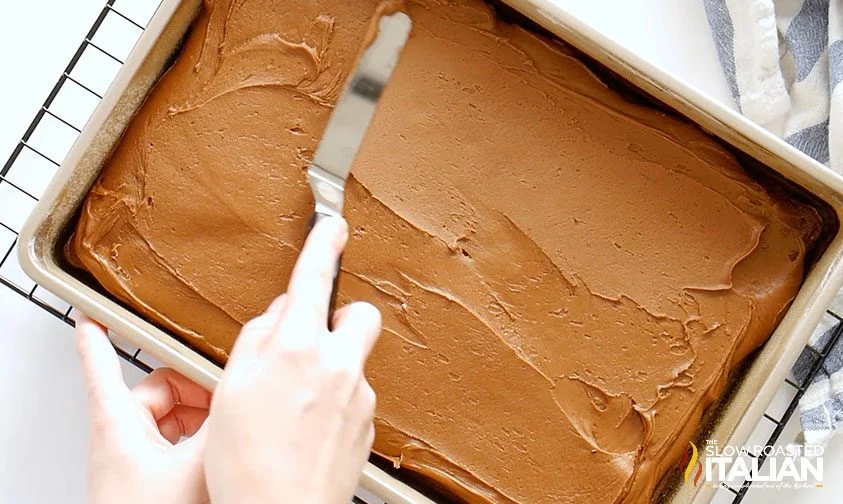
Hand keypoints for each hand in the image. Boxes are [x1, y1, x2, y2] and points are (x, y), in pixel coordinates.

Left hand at [75, 316, 211, 503]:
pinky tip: (221, 454)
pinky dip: (196, 443)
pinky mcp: (148, 482)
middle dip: (194, 390)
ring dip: (200, 419)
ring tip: (226, 430)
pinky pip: (173, 446)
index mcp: (119, 425)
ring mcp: (135, 462)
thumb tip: (251, 392)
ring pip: (170, 420)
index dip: (96, 337)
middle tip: (224, 394)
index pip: (99, 366)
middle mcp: (123, 440)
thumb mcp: (198, 464)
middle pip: (157, 392)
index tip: (91, 312)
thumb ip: (224, 423)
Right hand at [205, 217, 381, 503]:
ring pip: (353, 360)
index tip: (333, 225)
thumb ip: (258, 339)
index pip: (315, 279)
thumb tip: (280, 313)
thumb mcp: (230, 389)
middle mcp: (338, 366)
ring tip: (293, 406)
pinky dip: (335, 402)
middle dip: (341, 317)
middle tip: (312, 338)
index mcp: (298, 348)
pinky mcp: (367, 424)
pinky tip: (307, 427)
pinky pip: (354, 395)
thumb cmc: (246, 463)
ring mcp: (358, 396)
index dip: (324, 245)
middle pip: (359, 315)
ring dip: (331, 368)